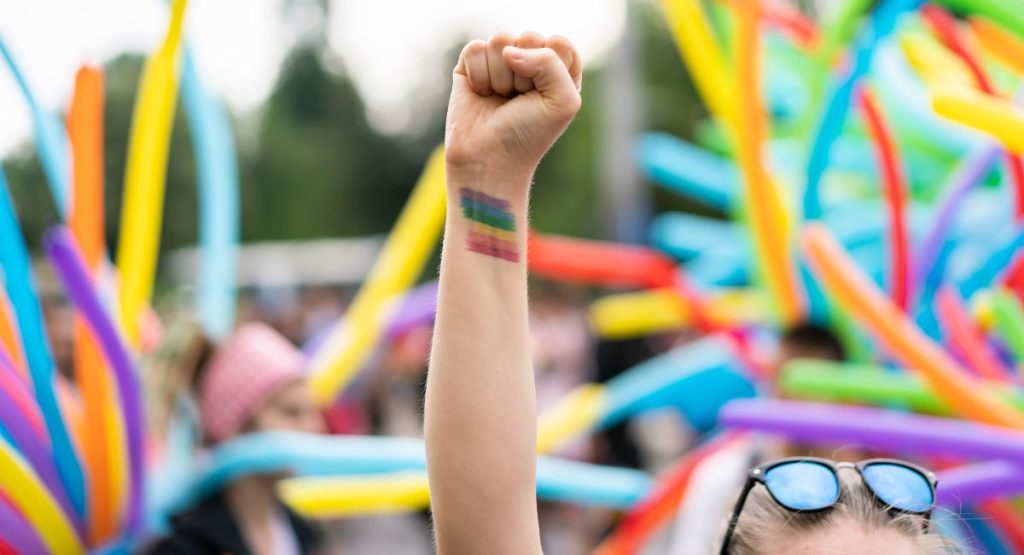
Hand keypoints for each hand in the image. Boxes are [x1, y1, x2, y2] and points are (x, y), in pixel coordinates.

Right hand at [445, 33, 582, 184]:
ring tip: (500, 99)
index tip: (543, 98)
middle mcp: (530, 62)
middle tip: (519, 101)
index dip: (551, 69)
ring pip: (500, 40)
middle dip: (524, 74)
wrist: (487, 160)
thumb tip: (508, 50)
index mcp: (559, 70)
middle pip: (529, 37)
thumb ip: (550, 61)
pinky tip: (481, 94)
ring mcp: (499, 62)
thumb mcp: (562, 101)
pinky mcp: (471, 66)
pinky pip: (475, 48)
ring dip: (500, 76)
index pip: (559, 43)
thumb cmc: (529, 135)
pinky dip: (478, 75)